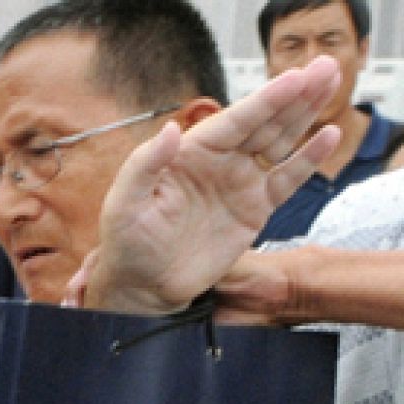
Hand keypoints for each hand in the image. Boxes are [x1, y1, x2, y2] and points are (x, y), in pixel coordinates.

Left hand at [82, 55, 341, 313]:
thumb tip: (170, 129)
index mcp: (189, 153)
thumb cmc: (126, 241)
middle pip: (264, 122)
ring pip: (280, 141)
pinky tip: (329, 135)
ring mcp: (239, 183)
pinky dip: (308, 159)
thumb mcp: (125, 204)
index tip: (294, 78)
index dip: (266, 99)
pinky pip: (286, 179)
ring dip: (306, 113)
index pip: (234, 121)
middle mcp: (218, 161)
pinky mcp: (254, 209)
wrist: (143, 283)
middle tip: (327, 65)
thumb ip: (144, 165)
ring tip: (332, 82)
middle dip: (295, 95)